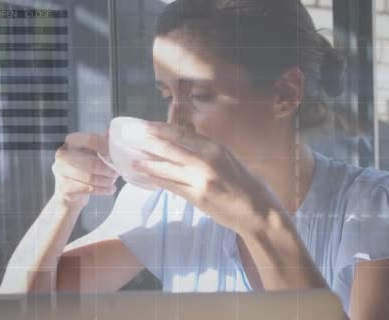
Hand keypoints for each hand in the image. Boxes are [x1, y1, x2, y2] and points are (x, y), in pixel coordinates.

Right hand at [52, 132, 119, 207]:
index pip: (90, 139)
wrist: (69, 192)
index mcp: (71, 142)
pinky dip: (102, 190)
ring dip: (106, 181)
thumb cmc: (83, 169)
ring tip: (113, 181)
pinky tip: (109, 189)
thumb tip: (112, 132)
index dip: (106, 147)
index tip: (118, 154)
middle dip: (108, 169)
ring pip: (89, 177)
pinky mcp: (63, 188)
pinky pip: (87, 189)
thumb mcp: (92, 153)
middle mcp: (62, 155)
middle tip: (117, 173)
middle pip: (91, 162)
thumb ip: (102, 143)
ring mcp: (60, 172)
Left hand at [131, 122, 284, 233]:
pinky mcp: (198, 197)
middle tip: (129, 136)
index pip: (182, 134)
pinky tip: (144, 176)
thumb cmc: (245, 184)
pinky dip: (156, 180)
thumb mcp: (228, 159)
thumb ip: (207, 152)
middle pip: (170, 147)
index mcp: (216, 148)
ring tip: (130, 157)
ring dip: (146, 162)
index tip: (144, 125)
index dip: (160, 129)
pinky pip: (171, 186)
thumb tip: (183, 144)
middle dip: (148, 141)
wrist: (259, 211)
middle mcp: (208, 160)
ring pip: (168, 167)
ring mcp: (202, 180)